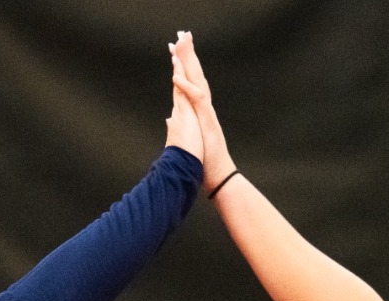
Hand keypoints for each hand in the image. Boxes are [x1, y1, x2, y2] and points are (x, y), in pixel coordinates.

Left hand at [169, 32, 236, 193]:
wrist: (218, 176)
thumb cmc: (205, 161)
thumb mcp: (188, 140)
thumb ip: (180, 127)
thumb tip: (170, 119)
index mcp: (197, 110)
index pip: (188, 82)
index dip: (182, 65)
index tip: (175, 49)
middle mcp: (203, 107)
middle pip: (195, 75)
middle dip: (188, 55)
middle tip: (183, 35)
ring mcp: (207, 112)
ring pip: (198, 81)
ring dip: (190, 63)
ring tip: (183, 45)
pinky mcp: (208, 120)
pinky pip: (197, 100)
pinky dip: (187, 87)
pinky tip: (178, 77)